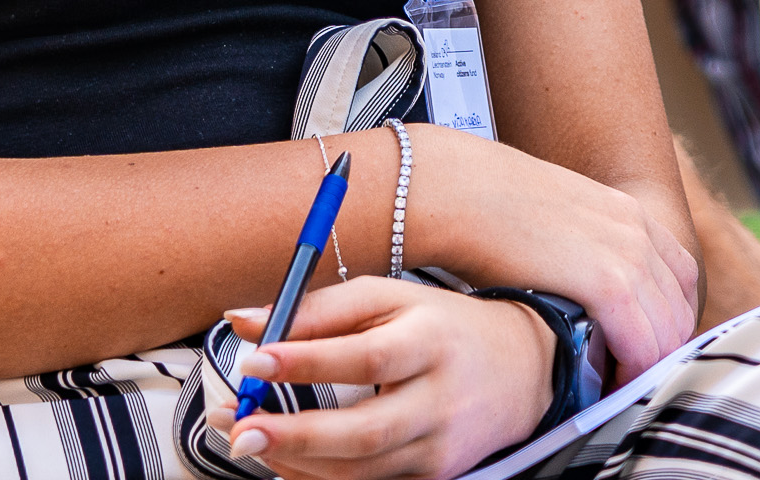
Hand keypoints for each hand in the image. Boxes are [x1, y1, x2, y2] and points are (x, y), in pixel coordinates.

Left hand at [206, 278, 552, 479]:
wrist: (519, 369)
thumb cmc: (439, 326)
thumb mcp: (385, 298)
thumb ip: (314, 309)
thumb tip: (242, 321)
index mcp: (429, 342)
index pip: (366, 357)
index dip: (307, 360)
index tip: (256, 360)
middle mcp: (439, 401)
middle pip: (364, 432)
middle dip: (296, 435)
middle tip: (240, 427)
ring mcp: (439, 448)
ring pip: (361, 470)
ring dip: (296, 460)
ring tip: (249, 439)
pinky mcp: (434, 476)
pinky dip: (319, 477)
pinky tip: (285, 458)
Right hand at [402, 124, 701, 376]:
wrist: (455, 189)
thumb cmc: (483, 202)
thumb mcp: (553, 215)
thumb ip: (579, 246)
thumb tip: (574, 286)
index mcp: (626, 211)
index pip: (679, 278)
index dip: (666, 319)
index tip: (642, 346)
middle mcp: (637, 230)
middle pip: (679, 309)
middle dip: (660, 350)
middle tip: (627, 377)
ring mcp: (628, 254)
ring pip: (667, 333)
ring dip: (646, 367)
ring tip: (613, 387)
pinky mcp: (607, 283)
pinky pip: (643, 346)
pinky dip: (632, 373)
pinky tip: (608, 386)